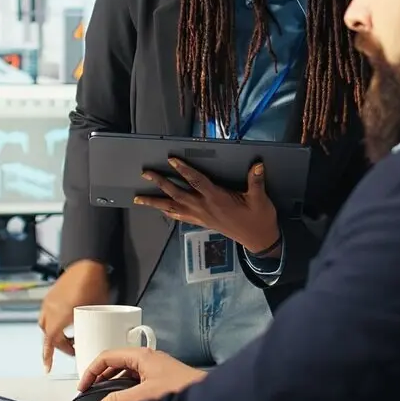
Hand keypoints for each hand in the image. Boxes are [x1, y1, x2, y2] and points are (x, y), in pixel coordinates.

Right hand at [39, 259, 109, 371]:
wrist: (87, 262)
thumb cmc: (93, 282)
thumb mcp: (99, 309)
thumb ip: (97, 324)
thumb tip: (103, 336)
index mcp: (61, 315)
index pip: (51, 340)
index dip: (48, 356)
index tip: (48, 367)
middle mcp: (51, 309)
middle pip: (48, 335)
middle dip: (58, 345)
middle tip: (72, 349)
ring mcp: (49, 301)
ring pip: (45, 324)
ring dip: (54, 333)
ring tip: (70, 337)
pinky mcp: (51, 295)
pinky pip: (47, 314)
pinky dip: (53, 322)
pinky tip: (67, 321)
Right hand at [78, 347, 207, 400]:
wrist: (209, 397)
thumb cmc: (183, 389)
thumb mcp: (145, 395)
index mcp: (141, 355)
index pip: (107, 356)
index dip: (91, 371)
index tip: (83, 386)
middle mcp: (147, 358)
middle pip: (115, 364)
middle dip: (101, 378)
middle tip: (91, 393)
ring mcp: (155, 368)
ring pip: (126, 374)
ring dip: (114, 386)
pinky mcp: (161, 378)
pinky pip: (136, 381)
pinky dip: (126, 390)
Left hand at [135, 159, 278, 251]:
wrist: (259, 240)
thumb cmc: (259, 218)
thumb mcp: (260, 199)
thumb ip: (256, 181)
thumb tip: (258, 165)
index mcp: (217, 198)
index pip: (197, 181)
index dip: (184, 170)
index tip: (171, 160)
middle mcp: (204, 207)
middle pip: (177, 193)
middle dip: (160, 183)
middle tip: (145, 173)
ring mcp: (201, 216)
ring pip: (173, 208)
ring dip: (155, 202)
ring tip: (139, 198)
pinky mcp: (201, 222)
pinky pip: (179, 217)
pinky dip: (167, 212)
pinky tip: (160, 210)